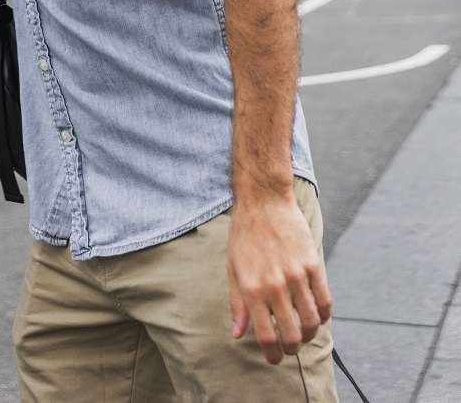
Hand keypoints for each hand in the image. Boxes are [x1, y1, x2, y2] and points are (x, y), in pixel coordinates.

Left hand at [227, 193, 331, 363]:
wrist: (263, 200)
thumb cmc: (244, 234)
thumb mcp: (233, 267)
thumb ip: (237, 303)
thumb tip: (237, 334)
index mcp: (251, 288)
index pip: (266, 336)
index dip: (272, 355)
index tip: (274, 358)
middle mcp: (274, 285)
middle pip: (293, 336)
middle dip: (291, 349)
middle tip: (289, 347)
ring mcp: (296, 275)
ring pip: (312, 322)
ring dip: (308, 334)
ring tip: (302, 332)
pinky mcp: (313, 264)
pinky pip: (325, 302)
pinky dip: (323, 315)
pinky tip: (315, 314)